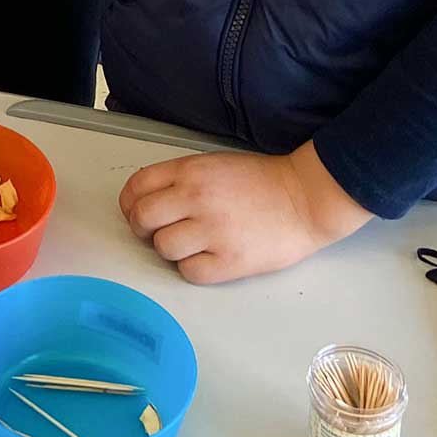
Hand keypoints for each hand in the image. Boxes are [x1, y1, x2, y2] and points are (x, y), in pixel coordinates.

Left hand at [118, 143, 373, 284]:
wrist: (306, 199)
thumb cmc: (262, 181)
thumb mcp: (214, 164)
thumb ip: (180, 179)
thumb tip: (149, 201)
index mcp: (190, 171)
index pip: (137, 187)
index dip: (130, 204)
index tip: (138, 212)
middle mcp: (195, 198)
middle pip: (142, 219)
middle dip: (144, 228)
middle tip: (160, 231)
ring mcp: (211, 231)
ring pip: (163, 248)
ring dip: (171, 249)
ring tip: (193, 244)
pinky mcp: (228, 261)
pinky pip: (189, 272)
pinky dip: (193, 267)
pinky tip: (209, 257)